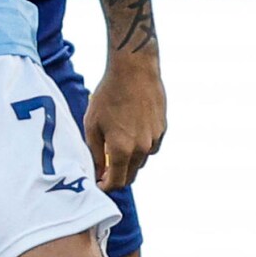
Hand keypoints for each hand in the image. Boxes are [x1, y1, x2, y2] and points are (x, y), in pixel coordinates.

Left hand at [85, 51, 165, 191]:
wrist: (134, 70)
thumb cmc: (108, 95)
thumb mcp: (92, 124)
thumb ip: (95, 153)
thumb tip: (98, 173)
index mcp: (122, 150)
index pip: (117, 182)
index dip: (106, 186)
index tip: (99, 183)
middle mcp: (142, 148)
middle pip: (131, 175)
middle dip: (117, 176)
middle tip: (104, 169)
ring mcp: (155, 139)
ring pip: (142, 161)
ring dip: (129, 160)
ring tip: (117, 144)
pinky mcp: (162, 128)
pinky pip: (151, 147)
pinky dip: (141, 147)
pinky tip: (131, 131)